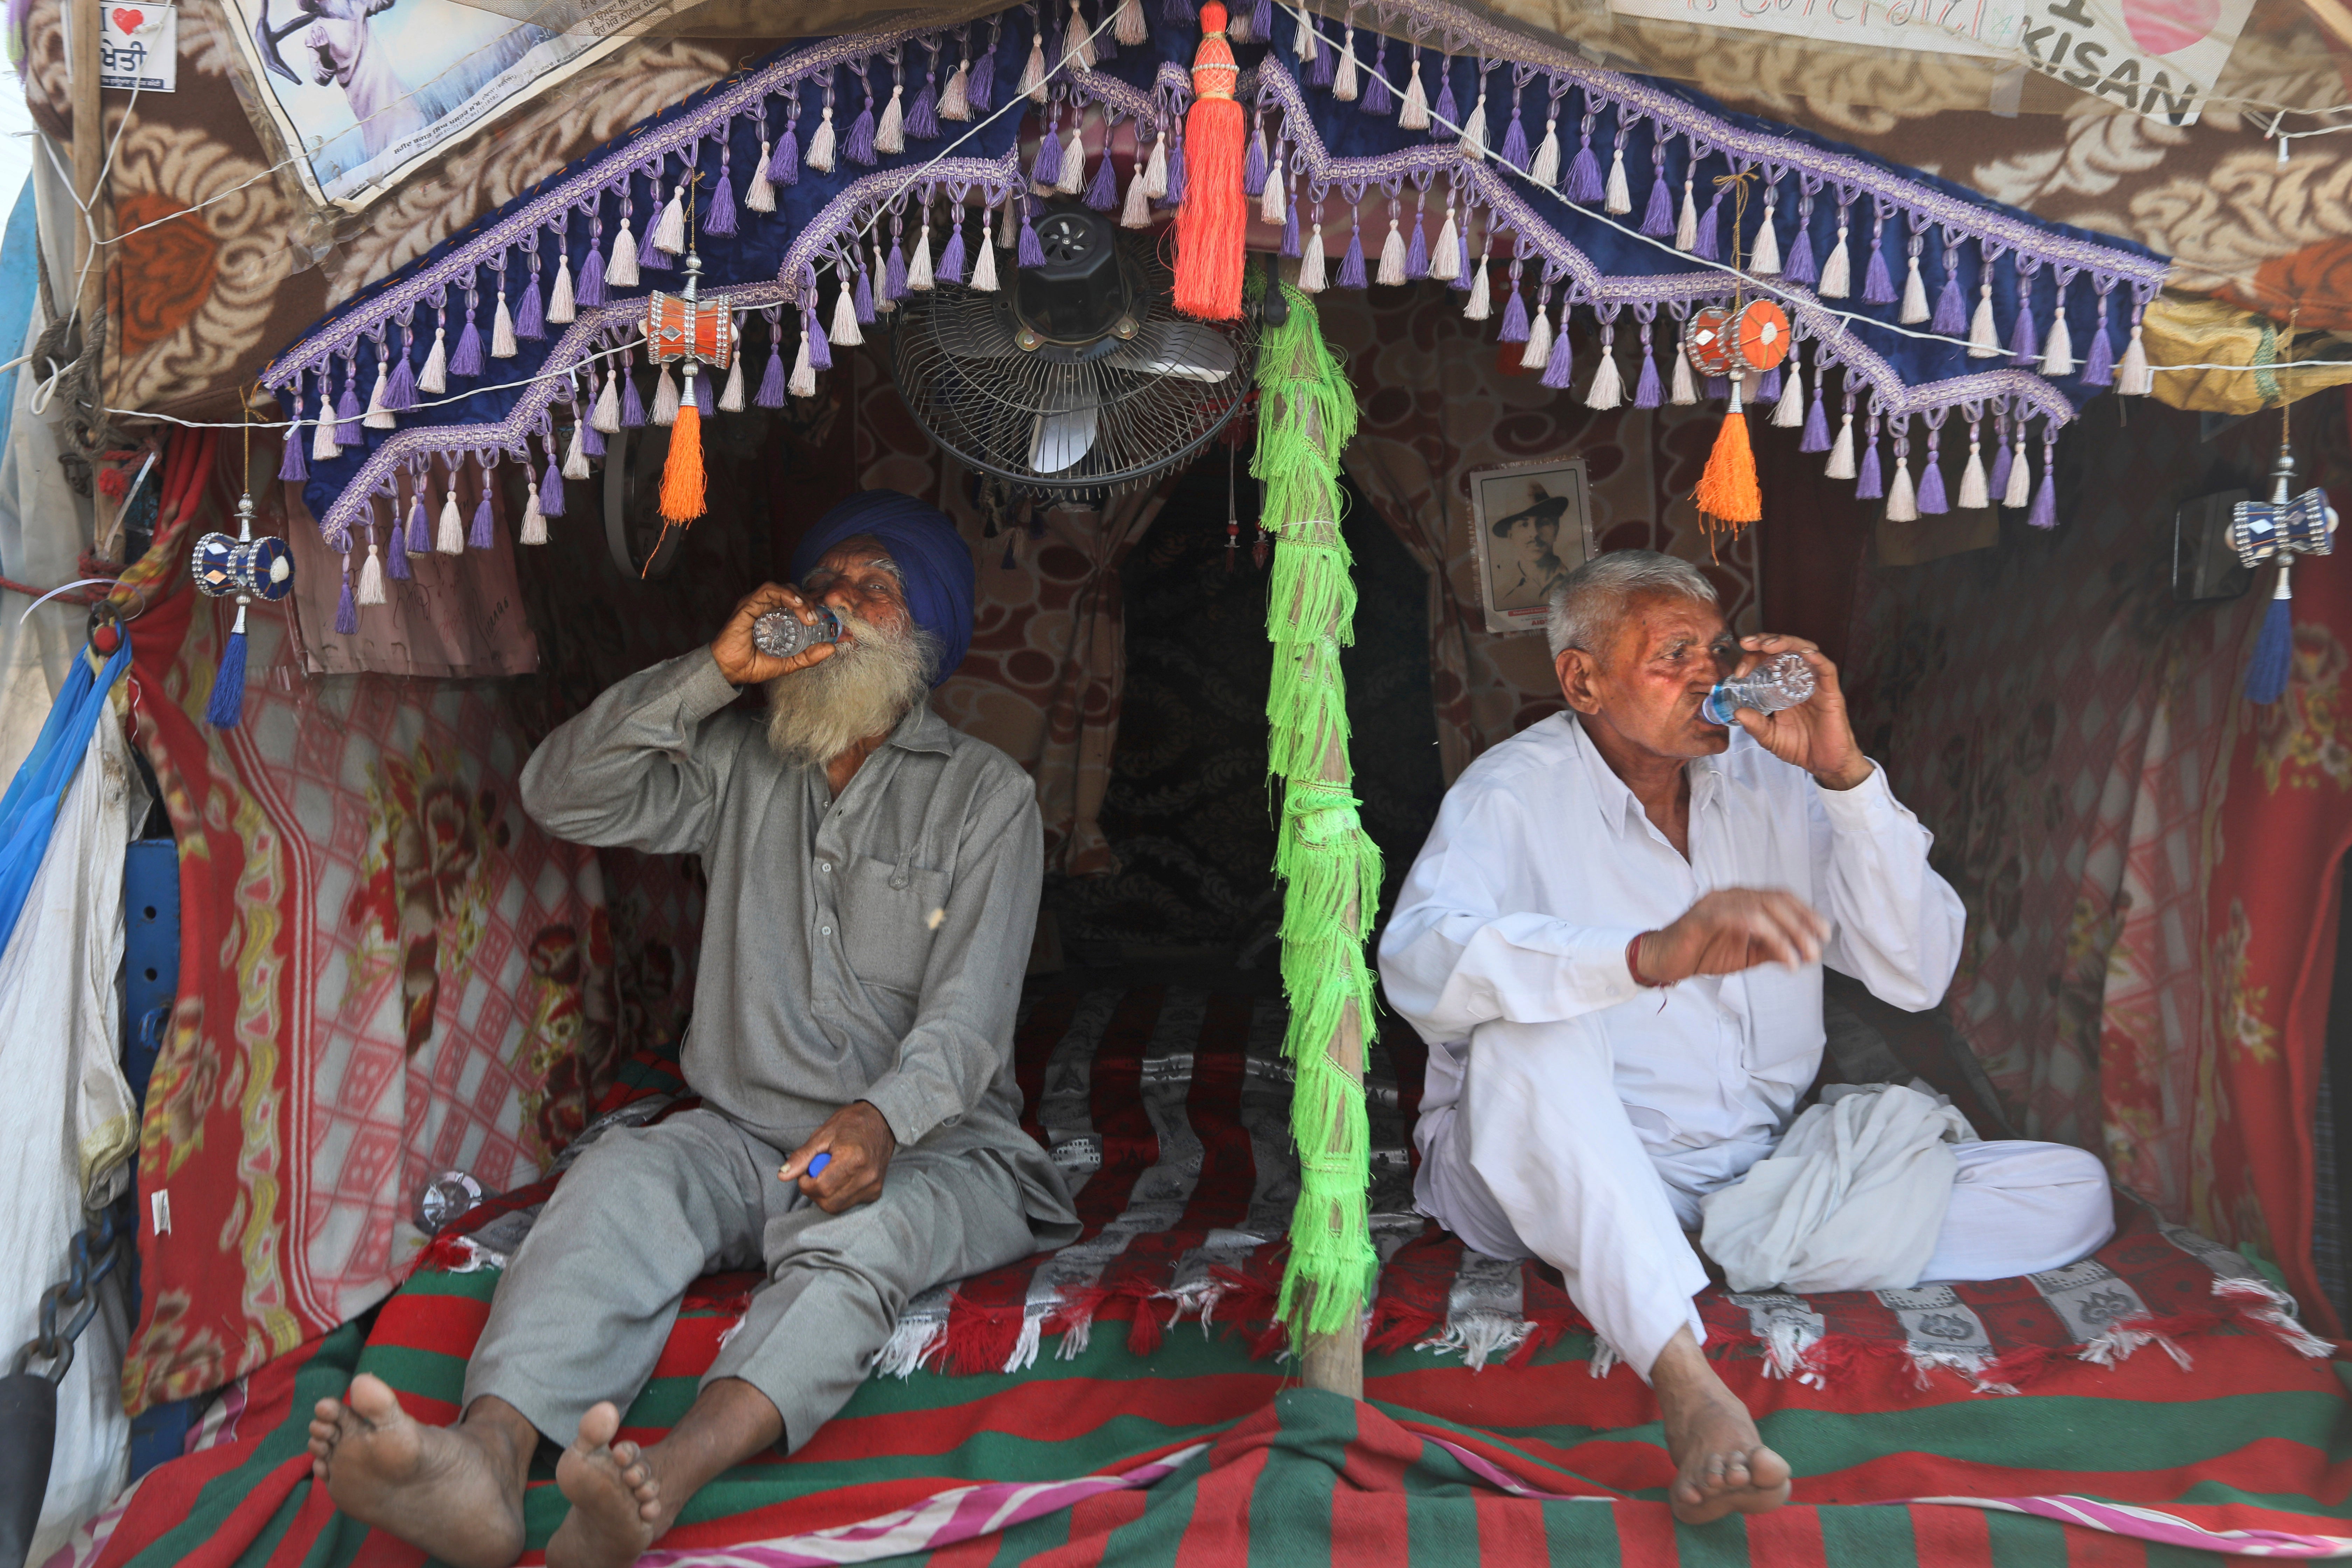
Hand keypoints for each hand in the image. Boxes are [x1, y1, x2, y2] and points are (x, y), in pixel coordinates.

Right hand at [712, 582, 838, 685]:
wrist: (731, 671)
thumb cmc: (755, 665)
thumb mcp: (789, 663)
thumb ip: (809, 656)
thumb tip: (832, 648)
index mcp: (779, 619)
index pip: (802, 605)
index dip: (817, 609)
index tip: (830, 622)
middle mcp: (770, 608)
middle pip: (796, 594)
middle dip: (811, 603)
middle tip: (817, 620)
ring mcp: (759, 604)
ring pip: (785, 589)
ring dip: (801, 599)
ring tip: (809, 615)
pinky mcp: (749, 603)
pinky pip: (768, 589)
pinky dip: (784, 593)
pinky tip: (796, 604)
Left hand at [778, 1100, 895, 1212]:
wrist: (881, 1122)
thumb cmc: (851, 1123)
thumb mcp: (822, 1134)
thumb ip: (802, 1156)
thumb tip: (782, 1175)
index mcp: (853, 1158)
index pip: (821, 1187)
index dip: (805, 1183)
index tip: (805, 1172)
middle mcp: (866, 1176)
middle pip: (828, 1202)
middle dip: (813, 1192)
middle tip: (814, 1174)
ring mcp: (872, 1186)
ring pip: (837, 1207)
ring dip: (825, 1196)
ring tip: (828, 1174)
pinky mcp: (875, 1192)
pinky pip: (848, 1204)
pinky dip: (838, 1196)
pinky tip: (840, 1178)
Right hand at [1636, 888, 1828, 982]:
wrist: (1664, 960)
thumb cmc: (1704, 953)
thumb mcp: (1748, 954)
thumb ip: (1773, 949)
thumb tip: (1806, 953)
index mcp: (1742, 899)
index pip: (1780, 897)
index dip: (1805, 912)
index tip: (1824, 933)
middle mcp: (1731, 894)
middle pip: (1776, 900)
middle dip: (1802, 924)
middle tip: (1816, 949)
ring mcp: (1717, 902)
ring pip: (1762, 908)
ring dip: (1788, 933)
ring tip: (1803, 957)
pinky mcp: (1704, 915)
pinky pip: (1742, 919)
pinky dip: (1769, 937)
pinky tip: (1782, 956)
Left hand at [1727, 634, 1870, 790]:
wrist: (1824, 764)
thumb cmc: (1799, 747)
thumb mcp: (1769, 736)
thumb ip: (1755, 725)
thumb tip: (1737, 712)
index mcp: (1782, 687)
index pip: (1767, 662)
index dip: (1752, 659)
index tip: (1738, 670)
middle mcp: (1798, 680)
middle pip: (1784, 650)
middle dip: (1765, 641)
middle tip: (1748, 643)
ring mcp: (1815, 684)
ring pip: (1805, 651)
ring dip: (1786, 643)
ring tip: (1768, 644)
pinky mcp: (1831, 692)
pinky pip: (1826, 669)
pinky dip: (1816, 658)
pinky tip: (1804, 653)